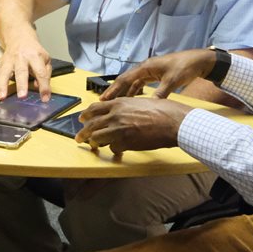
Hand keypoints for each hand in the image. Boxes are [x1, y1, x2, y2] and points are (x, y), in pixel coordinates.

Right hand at [0, 35, 52, 100]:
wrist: (19, 38)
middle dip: (21, 84)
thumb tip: (38, 86)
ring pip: (5, 74)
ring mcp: (9, 61)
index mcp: (35, 56)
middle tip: (22, 96)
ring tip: (2, 97)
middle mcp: (21, 58)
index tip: (45, 98)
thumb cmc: (33, 51)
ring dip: (3, 86)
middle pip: (21, 72)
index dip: (44, 86)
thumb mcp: (45, 59)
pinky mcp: (1, 65)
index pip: (41, 72)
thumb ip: (45, 73)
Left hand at [78, 97, 192, 154]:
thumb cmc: (163, 110)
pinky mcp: (126, 143)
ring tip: (93, 146)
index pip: (94, 108)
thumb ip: (126, 106)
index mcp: (119, 103)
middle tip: (79, 138)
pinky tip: (117, 151)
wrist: (173, 122)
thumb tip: (119, 111)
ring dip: (94, 143)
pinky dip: (114, 150)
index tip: (81, 119)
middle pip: (91, 125)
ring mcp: (119, 129)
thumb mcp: (140, 101)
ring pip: (97, 137)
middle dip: (83, 133)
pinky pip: (113, 148)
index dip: (85, 114)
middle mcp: (115, 115)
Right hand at [100, 48, 217, 100]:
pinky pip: (140, 84)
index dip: (113, 89)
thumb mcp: (172, 81)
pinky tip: (132, 99)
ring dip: (124, 92)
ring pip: (132, 83)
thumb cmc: (185, 67)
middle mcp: (145, 68)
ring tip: (115, 103)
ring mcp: (150, 71)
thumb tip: (150, 105)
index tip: (104, 98)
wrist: (198, 61)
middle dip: (115, 91)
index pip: (125, 79)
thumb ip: (160, 93)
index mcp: (146, 67)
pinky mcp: (155, 75)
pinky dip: (135, 91)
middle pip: (125, 80)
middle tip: (104, 102)